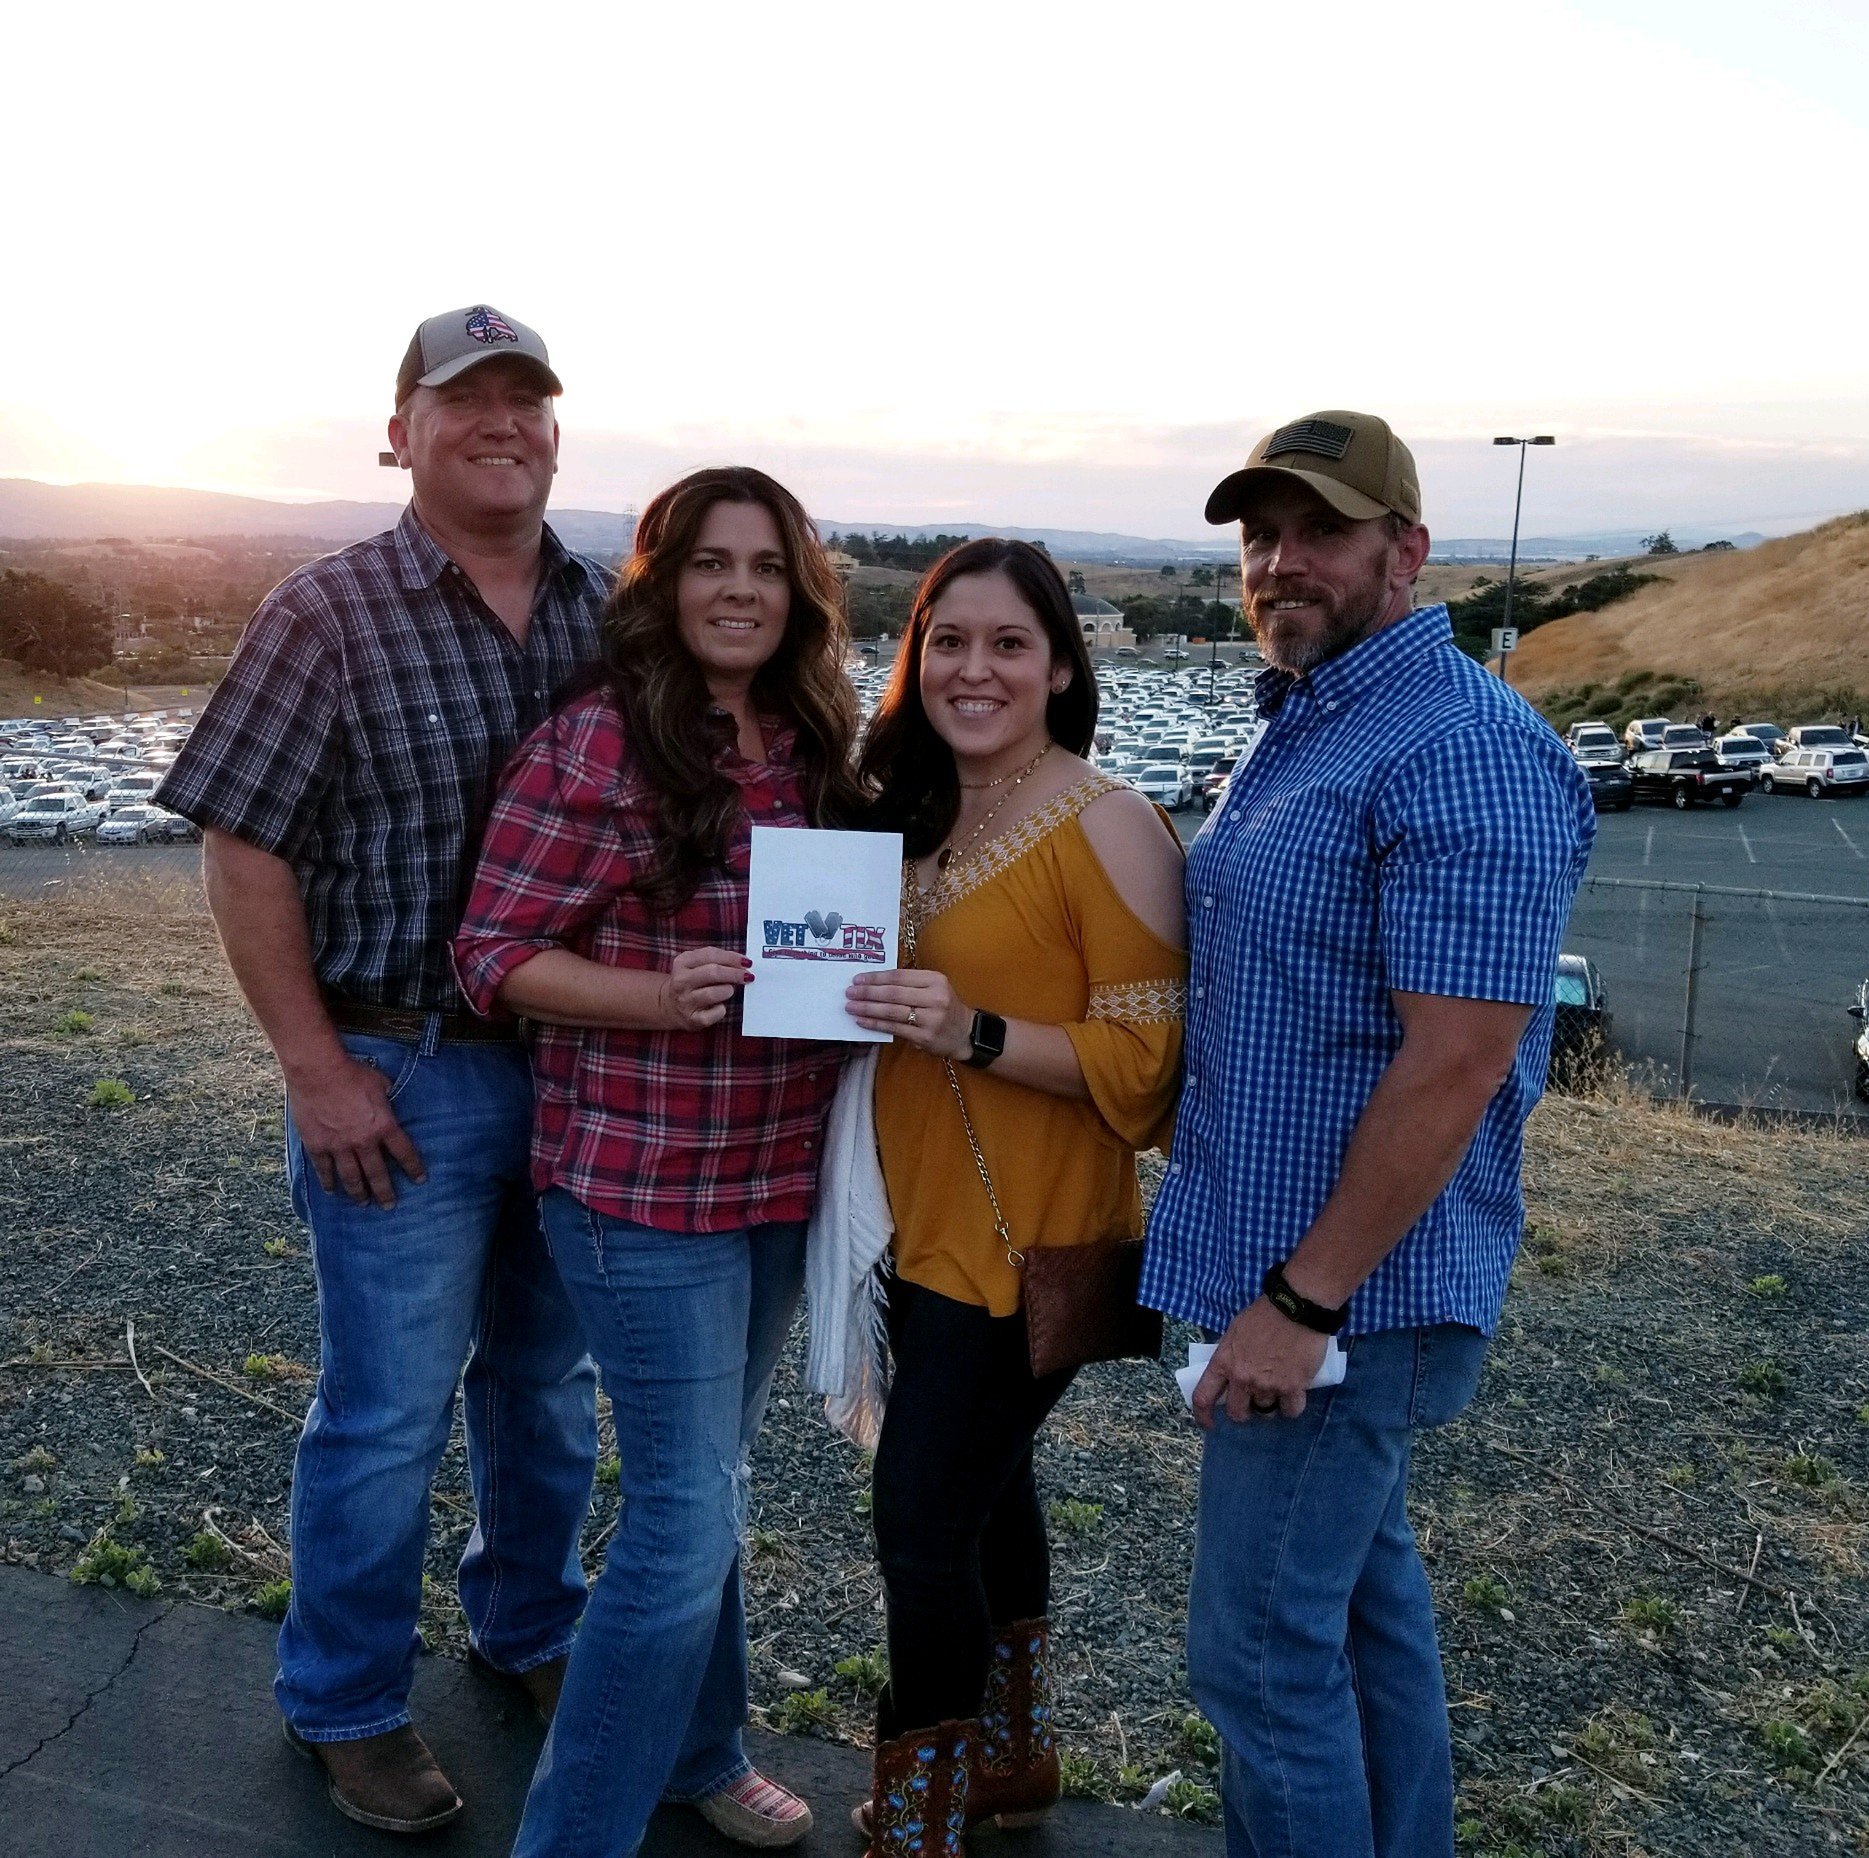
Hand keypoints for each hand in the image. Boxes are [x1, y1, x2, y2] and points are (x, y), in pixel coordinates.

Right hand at [287, 1053, 425, 1209]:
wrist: (319, 1073)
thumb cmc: (352, 1074)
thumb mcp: (380, 1083)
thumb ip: (387, 1095)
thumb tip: (390, 1096)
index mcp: (384, 1127)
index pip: (404, 1153)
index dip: (413, 1168)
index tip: (419, 1180)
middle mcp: (364, 1142)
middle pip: (377, 1173)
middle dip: (385, 1191)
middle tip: (389, 1206)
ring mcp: (339, 1146)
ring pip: (351, 1177)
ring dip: (358, 1193)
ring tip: (363, 1204)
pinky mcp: (317, 1145)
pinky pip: (324, 1170)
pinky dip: (328, 1182)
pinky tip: (332, 1191)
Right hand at [662, 946, 752, 1030]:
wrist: (669, 1006)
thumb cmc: (691, 982)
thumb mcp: (695, 964)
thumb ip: (716, 959)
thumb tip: (742, 962)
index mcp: (682, 962)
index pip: (710, 955)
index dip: (732, 958)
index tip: (746, 962)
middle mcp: (681, 981)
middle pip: (713, 973)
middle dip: (734, 973)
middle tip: (747, 976)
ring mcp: (685, 1001)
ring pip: (713, 993)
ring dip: (728, 990)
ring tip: (729, 990)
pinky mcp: (692, 1019)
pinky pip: (715, 1013)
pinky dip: (722, 1009)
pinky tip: (720, 1006)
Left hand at [845, 968, 972, 1057]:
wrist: (965, 1032)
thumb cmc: (944, 1006)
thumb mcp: (934, 987)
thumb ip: (910, 984)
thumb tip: (873, 983)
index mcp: (935, 980)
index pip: (899, 976)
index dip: (876, 977)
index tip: (858, 978)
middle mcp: (934, 998)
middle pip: (893, 993)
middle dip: (868, 993)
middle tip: (849, 992)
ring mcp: (930, 1019)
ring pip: (892, 1011)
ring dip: (868, 1009)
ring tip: (851, 1007)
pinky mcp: (924, 1037)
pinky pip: (894, 1029)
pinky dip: (875, 1024)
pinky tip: (862, 1021)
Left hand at [1191, 1297, 1328, 1430]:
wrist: (1295, 1308)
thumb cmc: (1264, 1315)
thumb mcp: (1235, 1332)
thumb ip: (1231, 1355)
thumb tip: (1230, 1371)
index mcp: (1224, 1362)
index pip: (1203, 1397)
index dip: (1203, 1416)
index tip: (1209, 1424)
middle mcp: (1242, 1378)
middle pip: (1236, 1412)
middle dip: (1243, 1412)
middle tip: (1252, 1403)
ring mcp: (1267, 1385)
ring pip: (1265, 1412)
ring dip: (1270, 1405)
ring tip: (1278, 1390)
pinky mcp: (1292, 1388)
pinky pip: (1291, 1410)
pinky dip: (1292, 1406)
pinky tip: (1295, 1395)